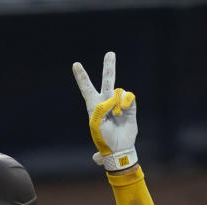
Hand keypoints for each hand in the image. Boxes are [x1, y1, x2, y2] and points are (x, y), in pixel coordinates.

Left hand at [72, 52, 137, 170]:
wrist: (119, 149)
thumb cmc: (103, 139)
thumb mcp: (96, 125)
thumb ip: (100, 109)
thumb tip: (112, 99)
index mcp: (94, 106)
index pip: (86, 89)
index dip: (81, 77)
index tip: (75, 65)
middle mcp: (106, 102)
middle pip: (107, 81)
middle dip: (109, 67)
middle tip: (110, 54)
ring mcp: (118, 104)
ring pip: (119, 91)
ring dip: (117, 102)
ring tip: (116, 115)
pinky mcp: (130, 107)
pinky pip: (129, 96)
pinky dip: (126, 102)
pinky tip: (124, 111)